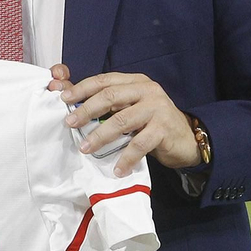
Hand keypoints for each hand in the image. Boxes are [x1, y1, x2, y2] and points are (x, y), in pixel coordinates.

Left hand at [50, 63, 201, 176]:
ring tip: (85, 148)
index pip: (105, 80)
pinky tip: (116, 169)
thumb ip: (107, 104)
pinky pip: (139, 144)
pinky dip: (126, 158)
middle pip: (110, 97)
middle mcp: (147, 90)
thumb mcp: (130, 108)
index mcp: (135, 82)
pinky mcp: (164, 128)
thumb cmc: (151, 123)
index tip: (64, 99)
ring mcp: (157, 108)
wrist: (185, 139)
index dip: (83, 88)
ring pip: (121, 120)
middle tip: (70, 124)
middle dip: (86, 110)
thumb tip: (70, 100)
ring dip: (100, 136)